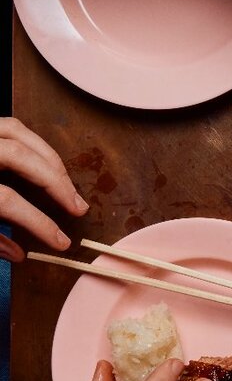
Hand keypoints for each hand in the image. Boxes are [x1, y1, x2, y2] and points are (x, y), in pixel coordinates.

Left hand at [0, 118, 88, 261]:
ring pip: (17, 131)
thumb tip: (20, 254)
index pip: (7, 201)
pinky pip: (8, 126)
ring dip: (48, 155)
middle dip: (55, 181)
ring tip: (65, 179)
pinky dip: (30, 140)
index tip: (61, 241)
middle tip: (77, 204)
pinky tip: (43, 159)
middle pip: (19, 157)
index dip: (39, 223)